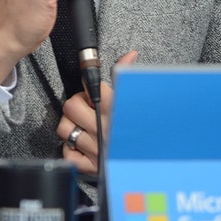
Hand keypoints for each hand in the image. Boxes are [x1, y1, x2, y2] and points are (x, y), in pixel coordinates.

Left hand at [57, 50, 137, 172]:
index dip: (89, 83)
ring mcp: (96, 148)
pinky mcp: (92, 166)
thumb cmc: (145, 128)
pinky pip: (68, 153)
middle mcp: (105, 128)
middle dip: (76, 103)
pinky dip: (72, 148)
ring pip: (65, 129)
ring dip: (71, 125)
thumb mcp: (137, 100)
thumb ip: (128, 76)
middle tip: (86, 106)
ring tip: (83, 124)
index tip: (91, 86)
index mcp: (117, 110)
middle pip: (71, 106)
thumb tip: (129, 55)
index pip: (91, 85)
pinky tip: (83, 143)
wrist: (156, 162)